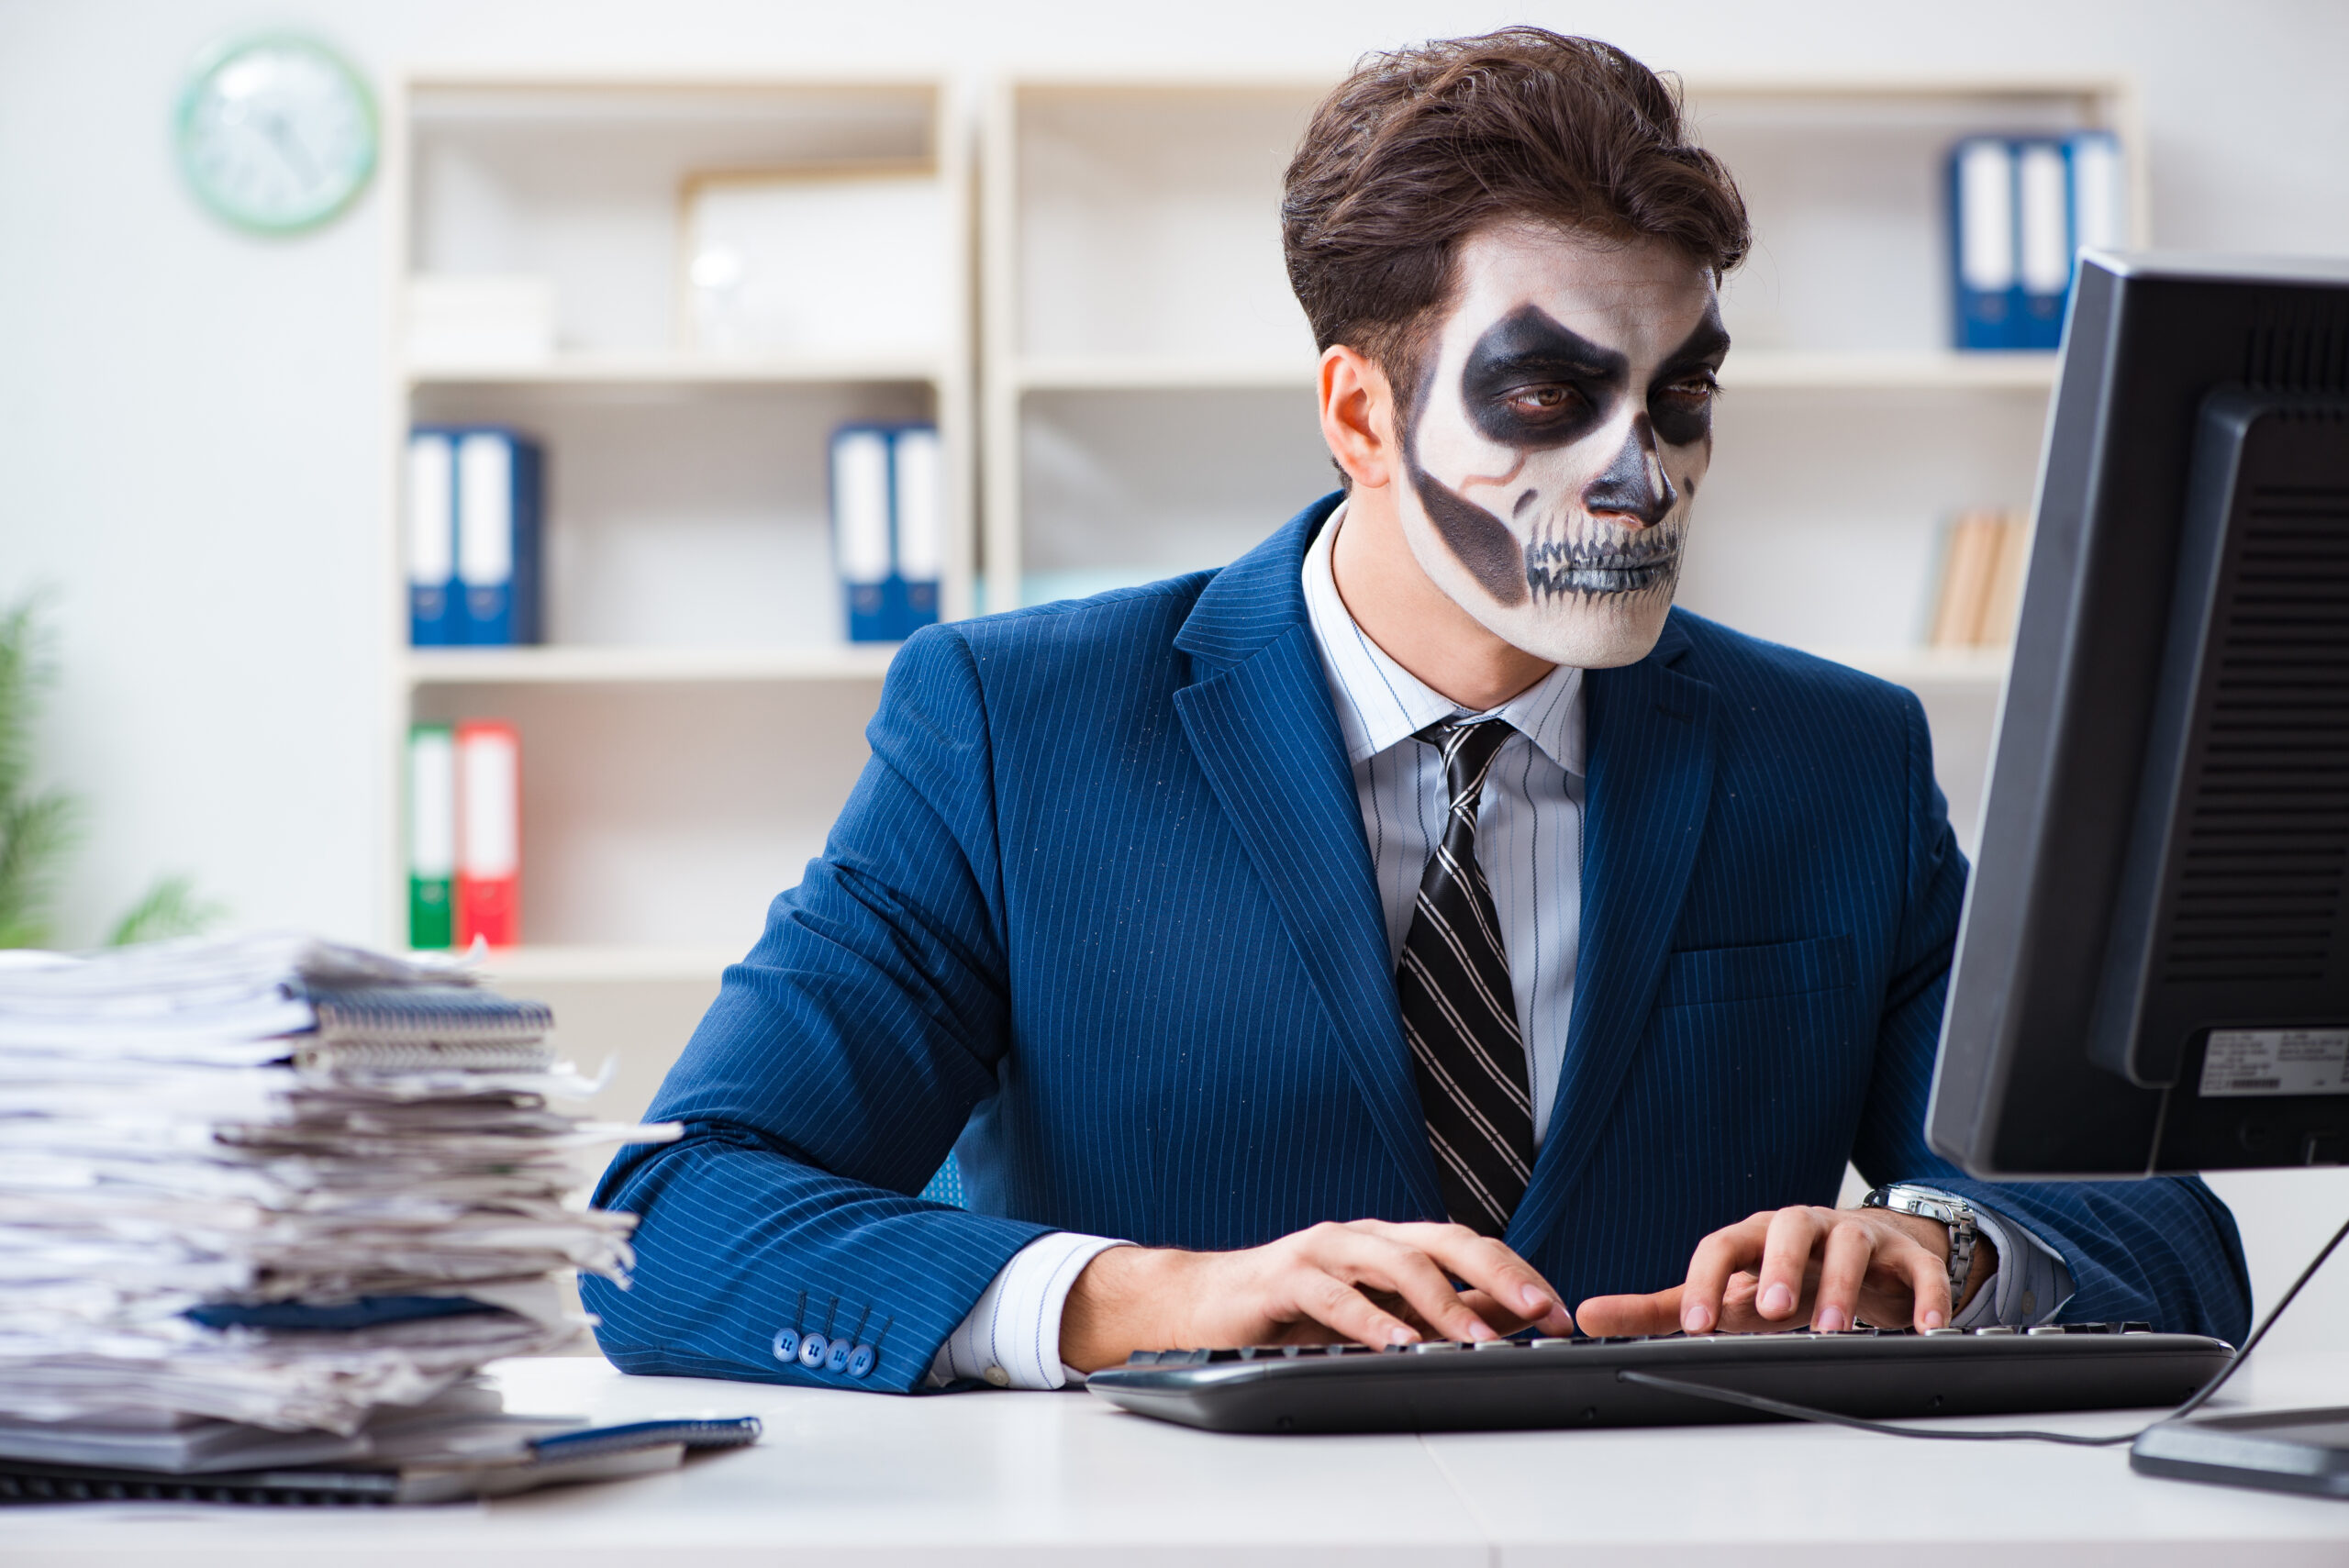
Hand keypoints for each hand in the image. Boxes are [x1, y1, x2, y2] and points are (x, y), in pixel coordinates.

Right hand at [1058, 1220, 1577, 1372]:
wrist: (1204, 1304)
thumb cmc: (1294, 1311)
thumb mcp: (1375, 1315)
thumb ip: (1436, 1315)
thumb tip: (1508, 1326)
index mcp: (1394, 1242)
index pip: (1469, 1246)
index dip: (1517, 1274)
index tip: (1559, 1312)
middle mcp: (1366, 1236)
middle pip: (1446, 1241)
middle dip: (1499, 1275)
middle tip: (1541, 1311)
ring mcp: (1325, 1249)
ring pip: (1396, 1263)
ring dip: (1443, 1302)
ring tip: (1478, 1339)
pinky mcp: (1286, 1276)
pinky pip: (1335, 1295)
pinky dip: (1371, 1321)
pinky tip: (1398, 1344)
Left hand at [1573, 1205, 1996, 1336]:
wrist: (1863, 1257)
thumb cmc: (1782, 1276)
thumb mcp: (1725, 1292)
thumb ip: (1658, 1308)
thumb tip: (1588, 1317)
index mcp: (1752, 1237)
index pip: (1722, 1246)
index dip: (1707, 1280)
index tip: (1696, 1324)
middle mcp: (1801, 1228)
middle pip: (1787, 1229)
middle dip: (1779, 1265)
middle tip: (1772, 1309)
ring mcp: (1855, 1236)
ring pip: (1849, 1244)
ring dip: (1841, 1285)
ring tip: (1832, 1329)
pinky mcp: (1905, 1257)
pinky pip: (1920, 1271)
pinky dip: (1926, 1297)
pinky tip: (1925, 1330)